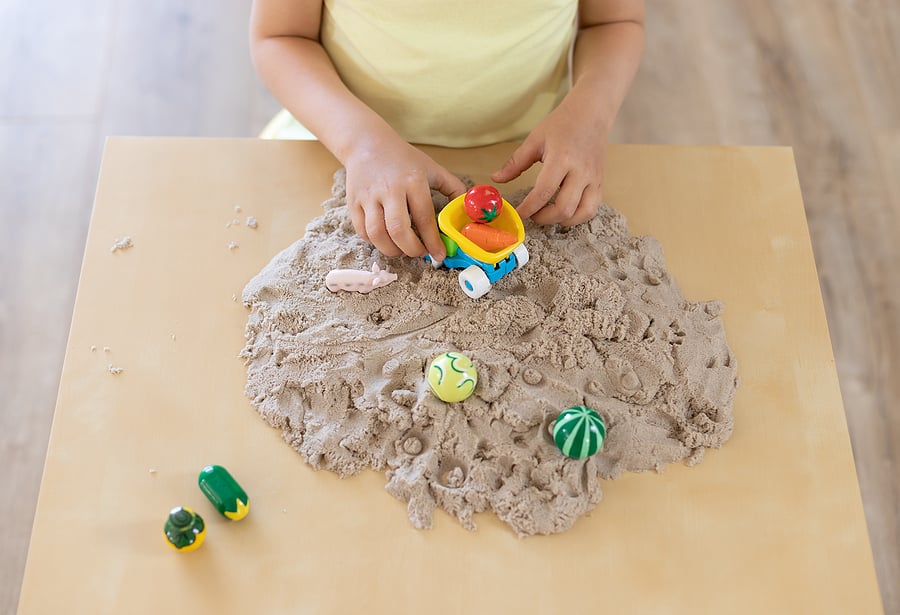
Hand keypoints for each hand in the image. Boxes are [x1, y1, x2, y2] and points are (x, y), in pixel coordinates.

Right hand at [344, 136, 465, 260]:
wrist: (367, 144)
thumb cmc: (403, 159)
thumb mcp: (432, 168)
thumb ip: (453, 188)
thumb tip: (466, 210)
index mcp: (413, 181)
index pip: (424, 217)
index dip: (432, 241)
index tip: (439, 255)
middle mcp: (389, 189)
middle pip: (398, 230)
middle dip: (411, 249)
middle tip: (419, 253)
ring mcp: (368, 197)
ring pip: (377, 234)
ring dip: (391, 250)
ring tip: (402, 250)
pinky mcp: (353, 203)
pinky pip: (362, 231)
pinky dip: (375, 242)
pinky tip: (386, 240)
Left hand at [491, 96, 608, 225]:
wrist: (593, 112)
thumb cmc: (563, 123)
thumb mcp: (535, 139)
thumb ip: (516, 162)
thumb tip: (497, 179)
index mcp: (562, 159)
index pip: (543, 192)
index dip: (528, 208)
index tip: (518, 213)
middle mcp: (580, 172)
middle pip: (564, 208)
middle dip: (544, 218)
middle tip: (532, 214)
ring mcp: (593, 179)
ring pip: (582, 213)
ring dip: (563, 221)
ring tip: (548, 215)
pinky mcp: (600, 182)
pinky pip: (592, 208)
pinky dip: (578, 216)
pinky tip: (564, 211)